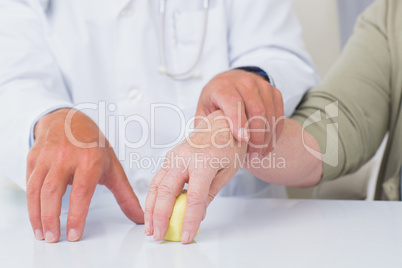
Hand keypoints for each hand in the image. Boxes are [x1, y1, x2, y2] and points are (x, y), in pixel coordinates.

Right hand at [26, 108, 143, 242]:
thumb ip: (125, 195)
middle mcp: (66, 157)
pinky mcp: (34, 157)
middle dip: (50, 219)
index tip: (74, 234)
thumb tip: (140, 217)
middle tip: (53, 238)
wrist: (71, 120)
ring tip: (42, 232)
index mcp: (89, 160)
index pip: (81, 192)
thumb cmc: (93, 145)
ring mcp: (47, 156)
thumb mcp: (113, 167)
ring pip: (36, 189)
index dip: (76, 216)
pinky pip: (29, 182)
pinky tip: (36, 214)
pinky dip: (30, 201)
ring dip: (36, 214)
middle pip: (53, 192)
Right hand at [144, 110, 246, 243]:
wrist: (221, 123)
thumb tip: (199, 215)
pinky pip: (157, 179)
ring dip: (150, 208)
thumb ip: (210, 193)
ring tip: (149, 228)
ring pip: (156, 185)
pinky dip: (153, 197)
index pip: (195, 197)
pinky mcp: (169, 158)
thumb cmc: (229, 145)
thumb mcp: (227, 171)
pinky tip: (153, 211)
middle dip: (159, 216)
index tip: (187, 236)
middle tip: (157, 236)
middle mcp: (184, 158)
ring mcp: (174, 156)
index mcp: (204, 161)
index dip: (190, 219)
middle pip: (167, 191)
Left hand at [196, 69, 283, 156]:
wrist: (231, 82)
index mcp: (222, 86)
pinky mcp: (274, 92)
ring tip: (259, 155)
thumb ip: (206, 127)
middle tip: (252, 157)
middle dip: (256, 137)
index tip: (243, 139)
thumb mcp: (204, 111)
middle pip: (256, 110)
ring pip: (269, 114)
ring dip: (267, 139)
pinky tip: (267, 147)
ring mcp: (261, 85)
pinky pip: (278, 115)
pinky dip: (275, 133)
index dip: (238, 121)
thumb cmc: (215, 101)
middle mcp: (243, 82)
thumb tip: (207, 148)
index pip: (232, 102)